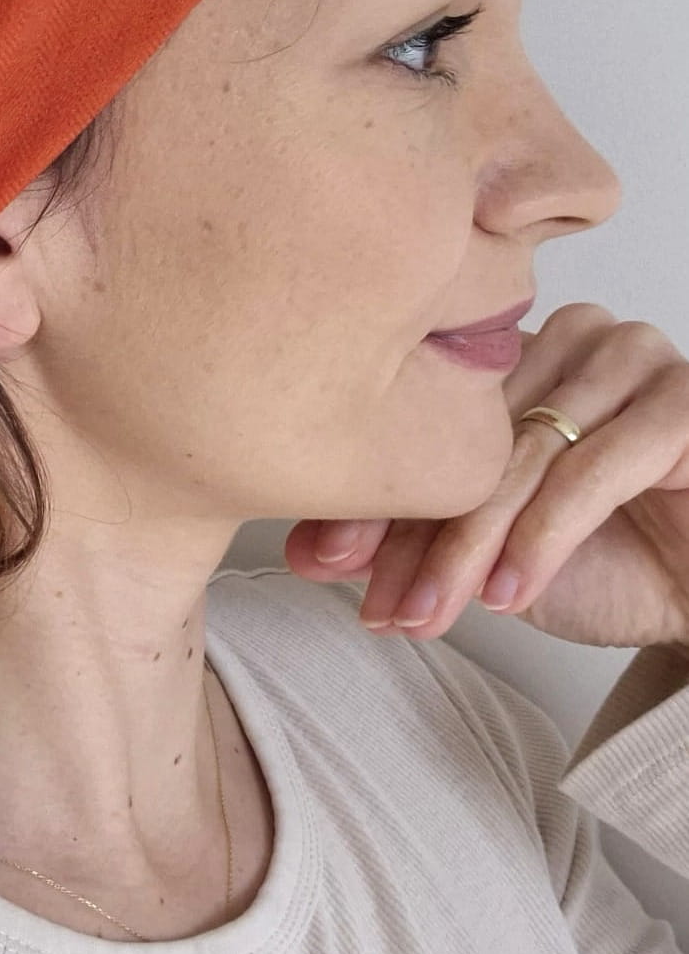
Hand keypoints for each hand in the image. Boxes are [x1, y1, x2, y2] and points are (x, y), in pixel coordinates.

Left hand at [285, 303, 688, 650]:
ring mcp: (634, 358)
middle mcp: (571, 339)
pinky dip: (547, 536)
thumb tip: (303, 551)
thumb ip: (403, 539)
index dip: (370, 493)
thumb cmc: (608, 563)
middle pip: (468, 434)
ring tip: (432, 614)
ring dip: (471, 544)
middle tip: (378, 605)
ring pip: (523, 451)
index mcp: (515, 352)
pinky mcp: (685, 401)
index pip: (423, 415)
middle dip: (413, 531)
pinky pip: (599, 465)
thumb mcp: (484, 556)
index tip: (320, 560)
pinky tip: (510, 595)